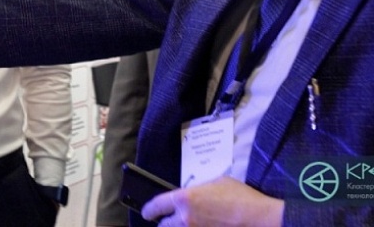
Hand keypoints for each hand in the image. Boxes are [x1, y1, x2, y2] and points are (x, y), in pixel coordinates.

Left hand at [141, 177, 283, 226]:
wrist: (259, 219)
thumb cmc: (241, 197)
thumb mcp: (216, 182)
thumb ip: (199, 189)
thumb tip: (194, 195)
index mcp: (185, 199)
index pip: (158, 206)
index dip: (149, 210)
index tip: (146, 212)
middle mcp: (186, 218)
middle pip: (164, 226)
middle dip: (163, 223)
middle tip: (165, 221)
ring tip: (180, 224)